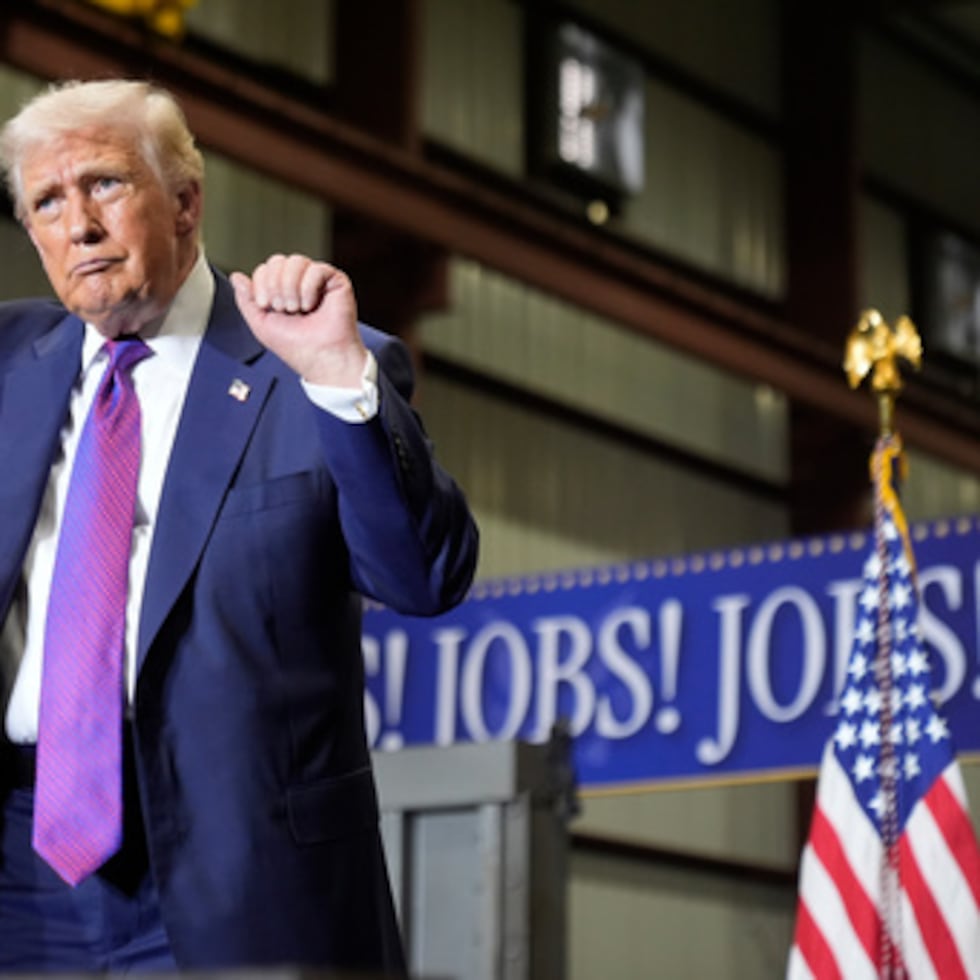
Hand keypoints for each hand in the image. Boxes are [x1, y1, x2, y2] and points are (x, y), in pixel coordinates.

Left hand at [230, 253, 367, 386]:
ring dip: (291, 287)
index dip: (261, 284)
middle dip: (275, 286)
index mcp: (283, 291)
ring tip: (297, 308)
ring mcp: (318, 281)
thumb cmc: (296, 346)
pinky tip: (311, 305)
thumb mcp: (261, 324)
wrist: (320, 358)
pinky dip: (309, 288)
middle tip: (283, 309)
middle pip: (278, 261)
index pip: (265, 269)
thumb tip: (236, 277)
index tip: (266, 305)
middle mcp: (300, 283)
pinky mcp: (336, 282)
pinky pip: (317, 269)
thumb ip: (246, 300)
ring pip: (296, 261)